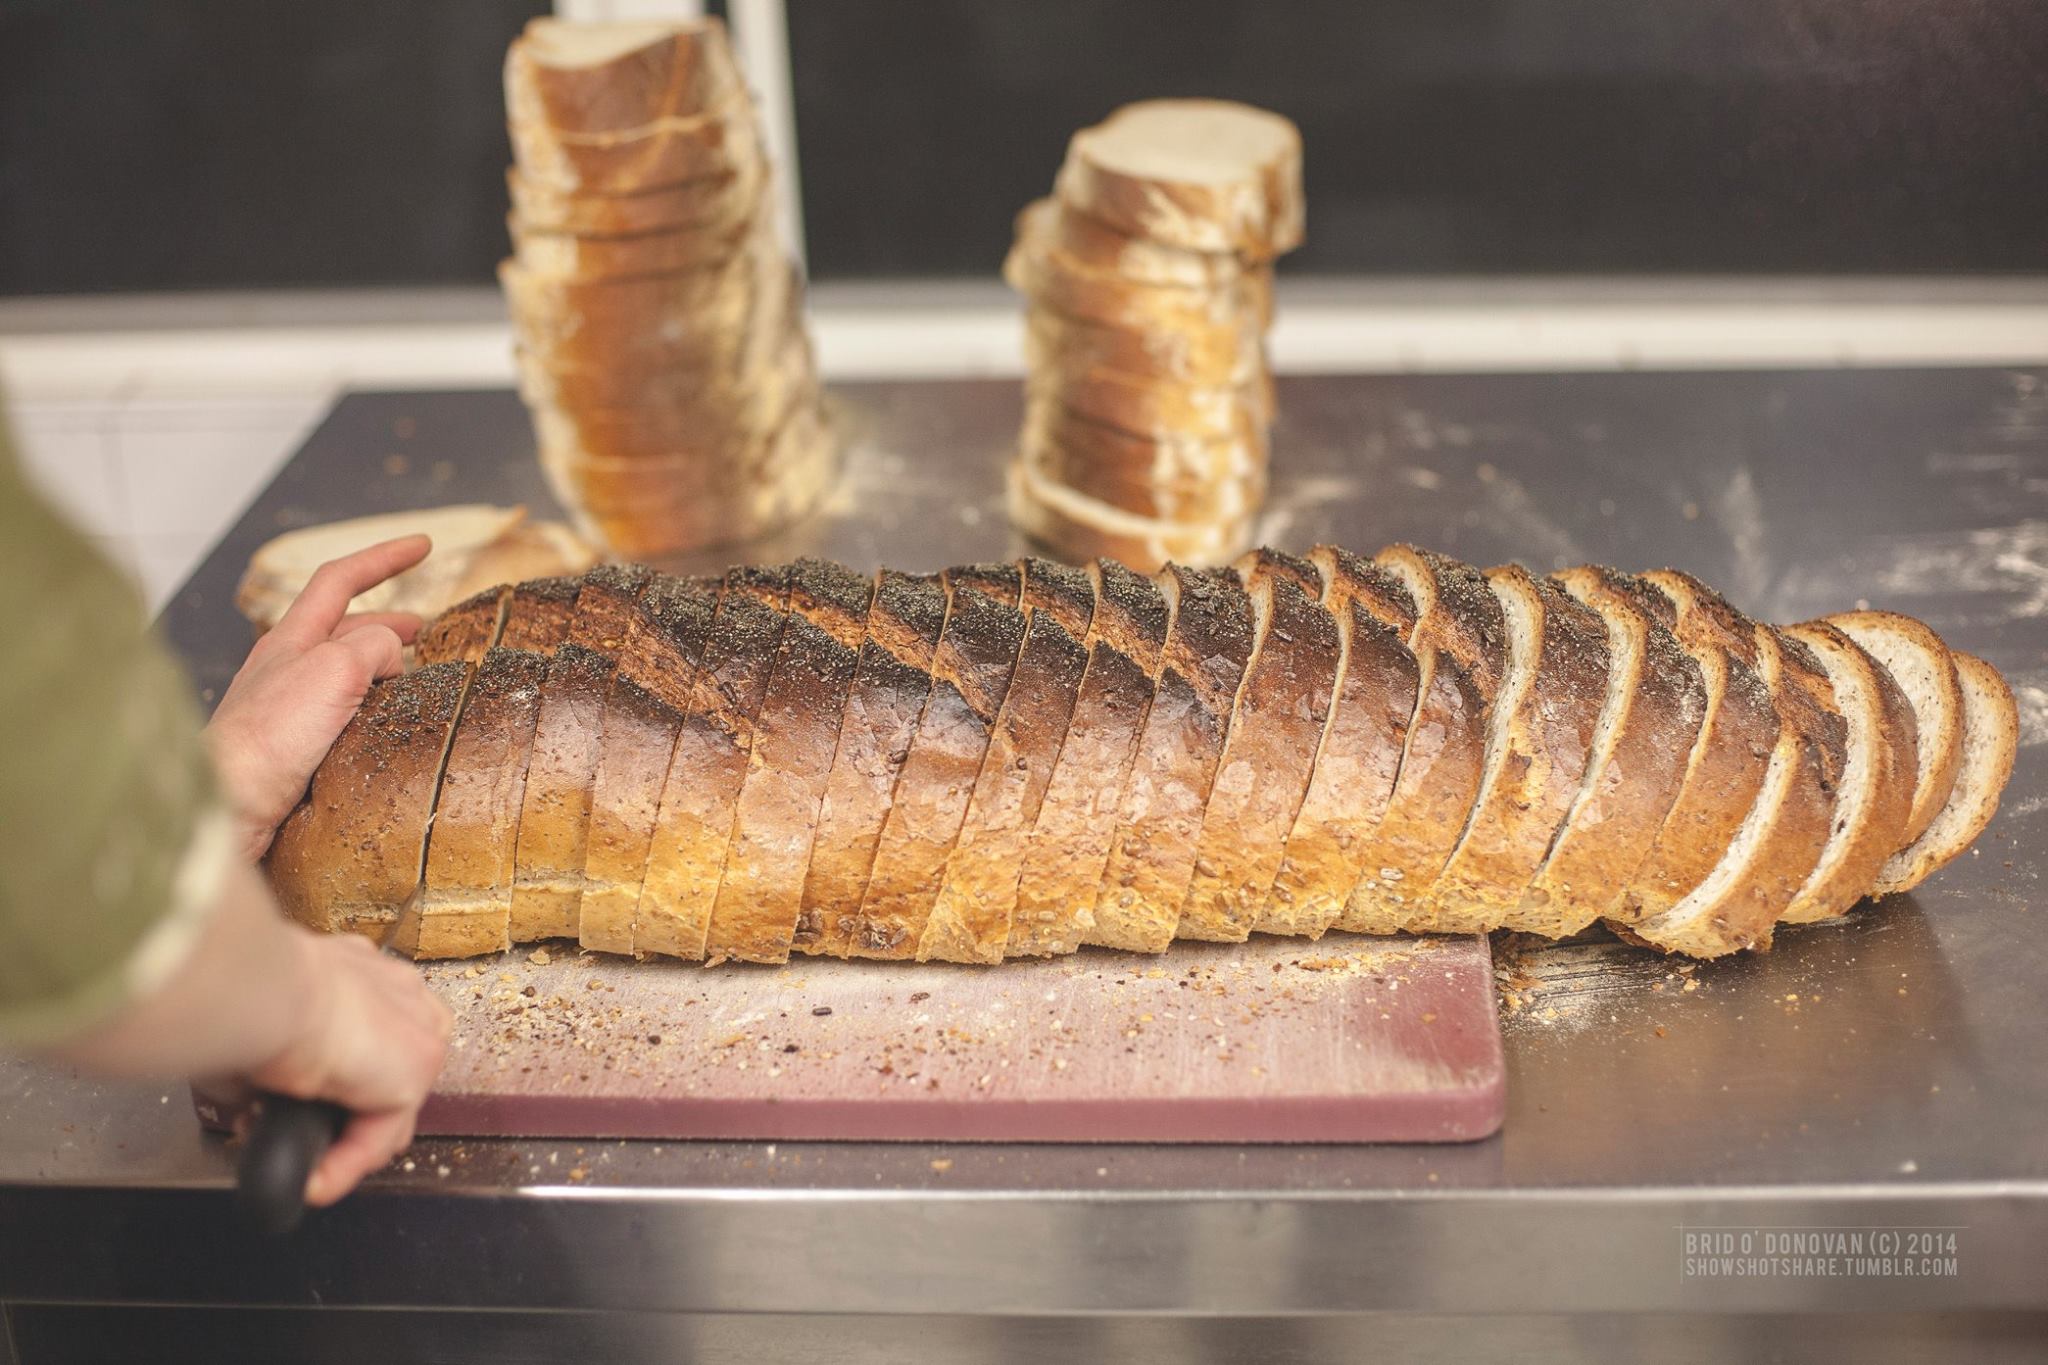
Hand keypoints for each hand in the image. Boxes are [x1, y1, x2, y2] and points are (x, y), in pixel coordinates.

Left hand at [205, 537, 431, 861]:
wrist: (226, 808)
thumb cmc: (268, 738)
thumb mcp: (334, 668)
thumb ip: (372, 647)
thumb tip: (391, 660)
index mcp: (292, 638)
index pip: (340, 579)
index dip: (385, 558)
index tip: (423, 545)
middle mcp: (286, 669)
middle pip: (347, 629)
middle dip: (390, 623)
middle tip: (428, 632)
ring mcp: (288, 712)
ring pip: (346, 677)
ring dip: (383, 672)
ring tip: (415, 686)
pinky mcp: (294, 752)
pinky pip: (342, 720)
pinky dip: (370, 714)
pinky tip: (387, 733)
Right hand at [243, 929, 453, 1205]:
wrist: (263, 989)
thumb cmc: (245, 993)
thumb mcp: (262, 1024)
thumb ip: (275, 1060)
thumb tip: (252, 1099)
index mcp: (361, 975)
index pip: (369, 1039)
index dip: (336, 1082)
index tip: (292, 1104)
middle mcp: (399, 995)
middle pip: (388, 1075)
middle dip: (344, 1116)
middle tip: (296, 1135)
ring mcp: (415, 1031)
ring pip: (390, 1108)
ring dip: (347, 1145)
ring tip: (306, 1170)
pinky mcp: (414, 1071)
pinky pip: (381, 1134)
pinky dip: (346, 1165)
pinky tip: (313, 1182)